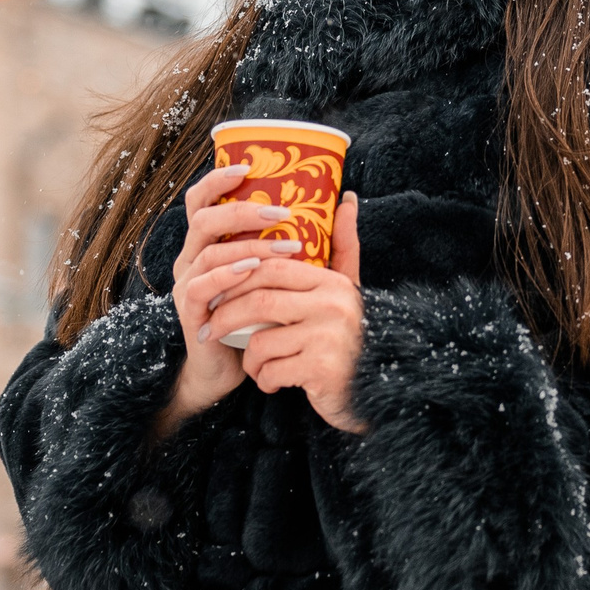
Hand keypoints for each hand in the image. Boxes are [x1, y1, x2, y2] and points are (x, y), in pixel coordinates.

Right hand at [154, 164, 306, 437]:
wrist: (236, 369)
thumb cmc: (263, 316)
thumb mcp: (296, 273)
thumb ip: (321, 241)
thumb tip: (347, 199)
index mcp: (211, 243)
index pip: (202, 202)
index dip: (216, 180)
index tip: (247, 168)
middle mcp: (193, 258)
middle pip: (202, 219)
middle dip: (240, 211)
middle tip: (279, 213)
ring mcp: (188, 284)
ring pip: (206, 251)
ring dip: (246, 245)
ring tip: (284, 247)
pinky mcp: (191, 312)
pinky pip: (201, 286)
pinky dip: (227, 276)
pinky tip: (254, 271)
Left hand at [204, 190, 364, 434]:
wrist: (379, 390)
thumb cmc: (354, 338)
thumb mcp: (350, 290)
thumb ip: (344, 247)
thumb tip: (348, 199)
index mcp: (333, 283)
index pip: (272, 267)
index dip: (238, 278)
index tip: (217, 293)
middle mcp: (333, 306)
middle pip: (258, 302)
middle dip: (226, 317)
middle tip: (210, 330)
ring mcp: (328, 338)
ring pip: (260, 342)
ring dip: (249, 358)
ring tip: (254, 365)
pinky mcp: (322, 370)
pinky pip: (271, 371)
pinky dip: (263, 380)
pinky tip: (272, 383)